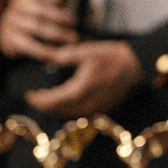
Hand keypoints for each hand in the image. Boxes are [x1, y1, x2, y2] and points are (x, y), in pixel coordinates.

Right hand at [0, 0, 79, 60]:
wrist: (11, 29)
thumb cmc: (39, 15)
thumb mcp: (46, 5)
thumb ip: (65, 5)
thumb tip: (91, 11)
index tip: (67, 1)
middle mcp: (18, 4)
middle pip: (41, 10)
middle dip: (60, 17)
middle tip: (75, 23)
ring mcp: (12, 22)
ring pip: (36, 27)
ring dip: (56, 34)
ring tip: (72, 39)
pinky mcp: (9, 39)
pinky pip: (28, 45)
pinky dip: (43, 50)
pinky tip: (55, 53)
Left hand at [25, 40, 142, 116]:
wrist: (139, 65)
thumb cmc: (115, 57)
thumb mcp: (87, 51)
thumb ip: (64, 56)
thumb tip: (48, 59)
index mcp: (79, 91)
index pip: (51, 101)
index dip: (37, 100)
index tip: (29, 95)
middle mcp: (86, 105)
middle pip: (58, 112)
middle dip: (45, 106)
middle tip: (36, 97)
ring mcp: (96, 109)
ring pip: (68, 115)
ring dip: (57, 109)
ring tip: (49, 99)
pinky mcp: (103, 109)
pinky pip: (80, 114)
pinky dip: (70, 110)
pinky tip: (68, 100)